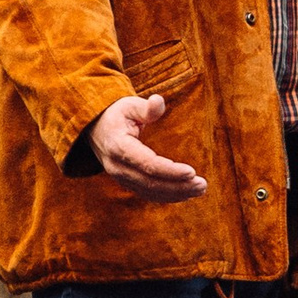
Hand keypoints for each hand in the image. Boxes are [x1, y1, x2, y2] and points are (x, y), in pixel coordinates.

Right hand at [89, 91, 207, 200]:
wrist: (95, 128)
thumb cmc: (117, 114)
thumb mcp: (129, 105)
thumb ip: (145, 107)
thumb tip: (158, 101)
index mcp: (118, 147)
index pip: (147, 164)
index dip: (170, 170)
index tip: (192, 172)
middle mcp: (118, 167)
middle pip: (150, 182)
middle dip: (178, 186)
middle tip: (202, 185)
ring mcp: (121, 177)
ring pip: (150, 191)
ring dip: (177, 193)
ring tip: (200, 189)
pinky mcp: (126, 182)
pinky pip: (148, 193)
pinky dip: (167, 196)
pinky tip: (186, 194)